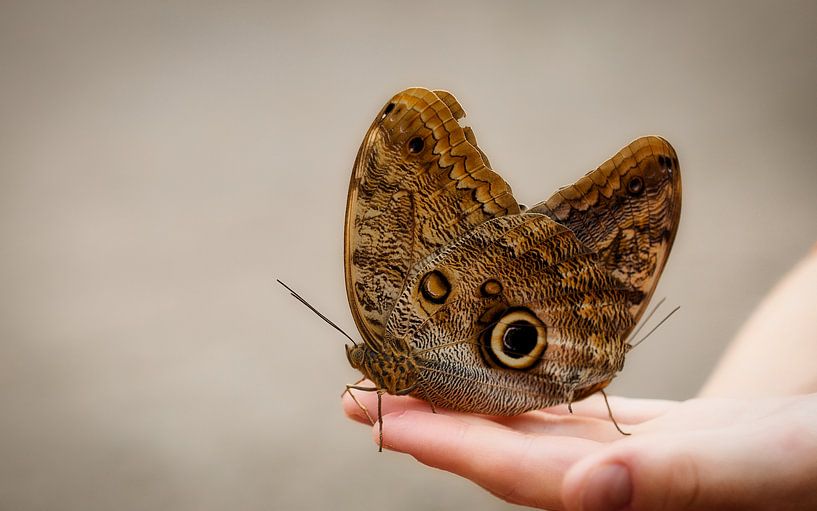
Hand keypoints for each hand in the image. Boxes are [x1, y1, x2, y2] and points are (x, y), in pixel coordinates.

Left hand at [343, 388, 816, 509]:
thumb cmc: (811, 466)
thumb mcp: (754, 466)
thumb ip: (671, 479)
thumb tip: (588, 493)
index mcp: (624, 497)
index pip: (513, 472)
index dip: (445, 445)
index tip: (380, 415)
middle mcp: (608, 485)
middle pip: (500, 454)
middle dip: (431, 425)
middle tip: (362, 394)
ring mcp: (621, 460)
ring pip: (525, 432)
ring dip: (464, 406)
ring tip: (409, 380)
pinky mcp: (642, 436)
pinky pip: (565, 414)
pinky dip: (522, 394)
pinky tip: (495, 376)